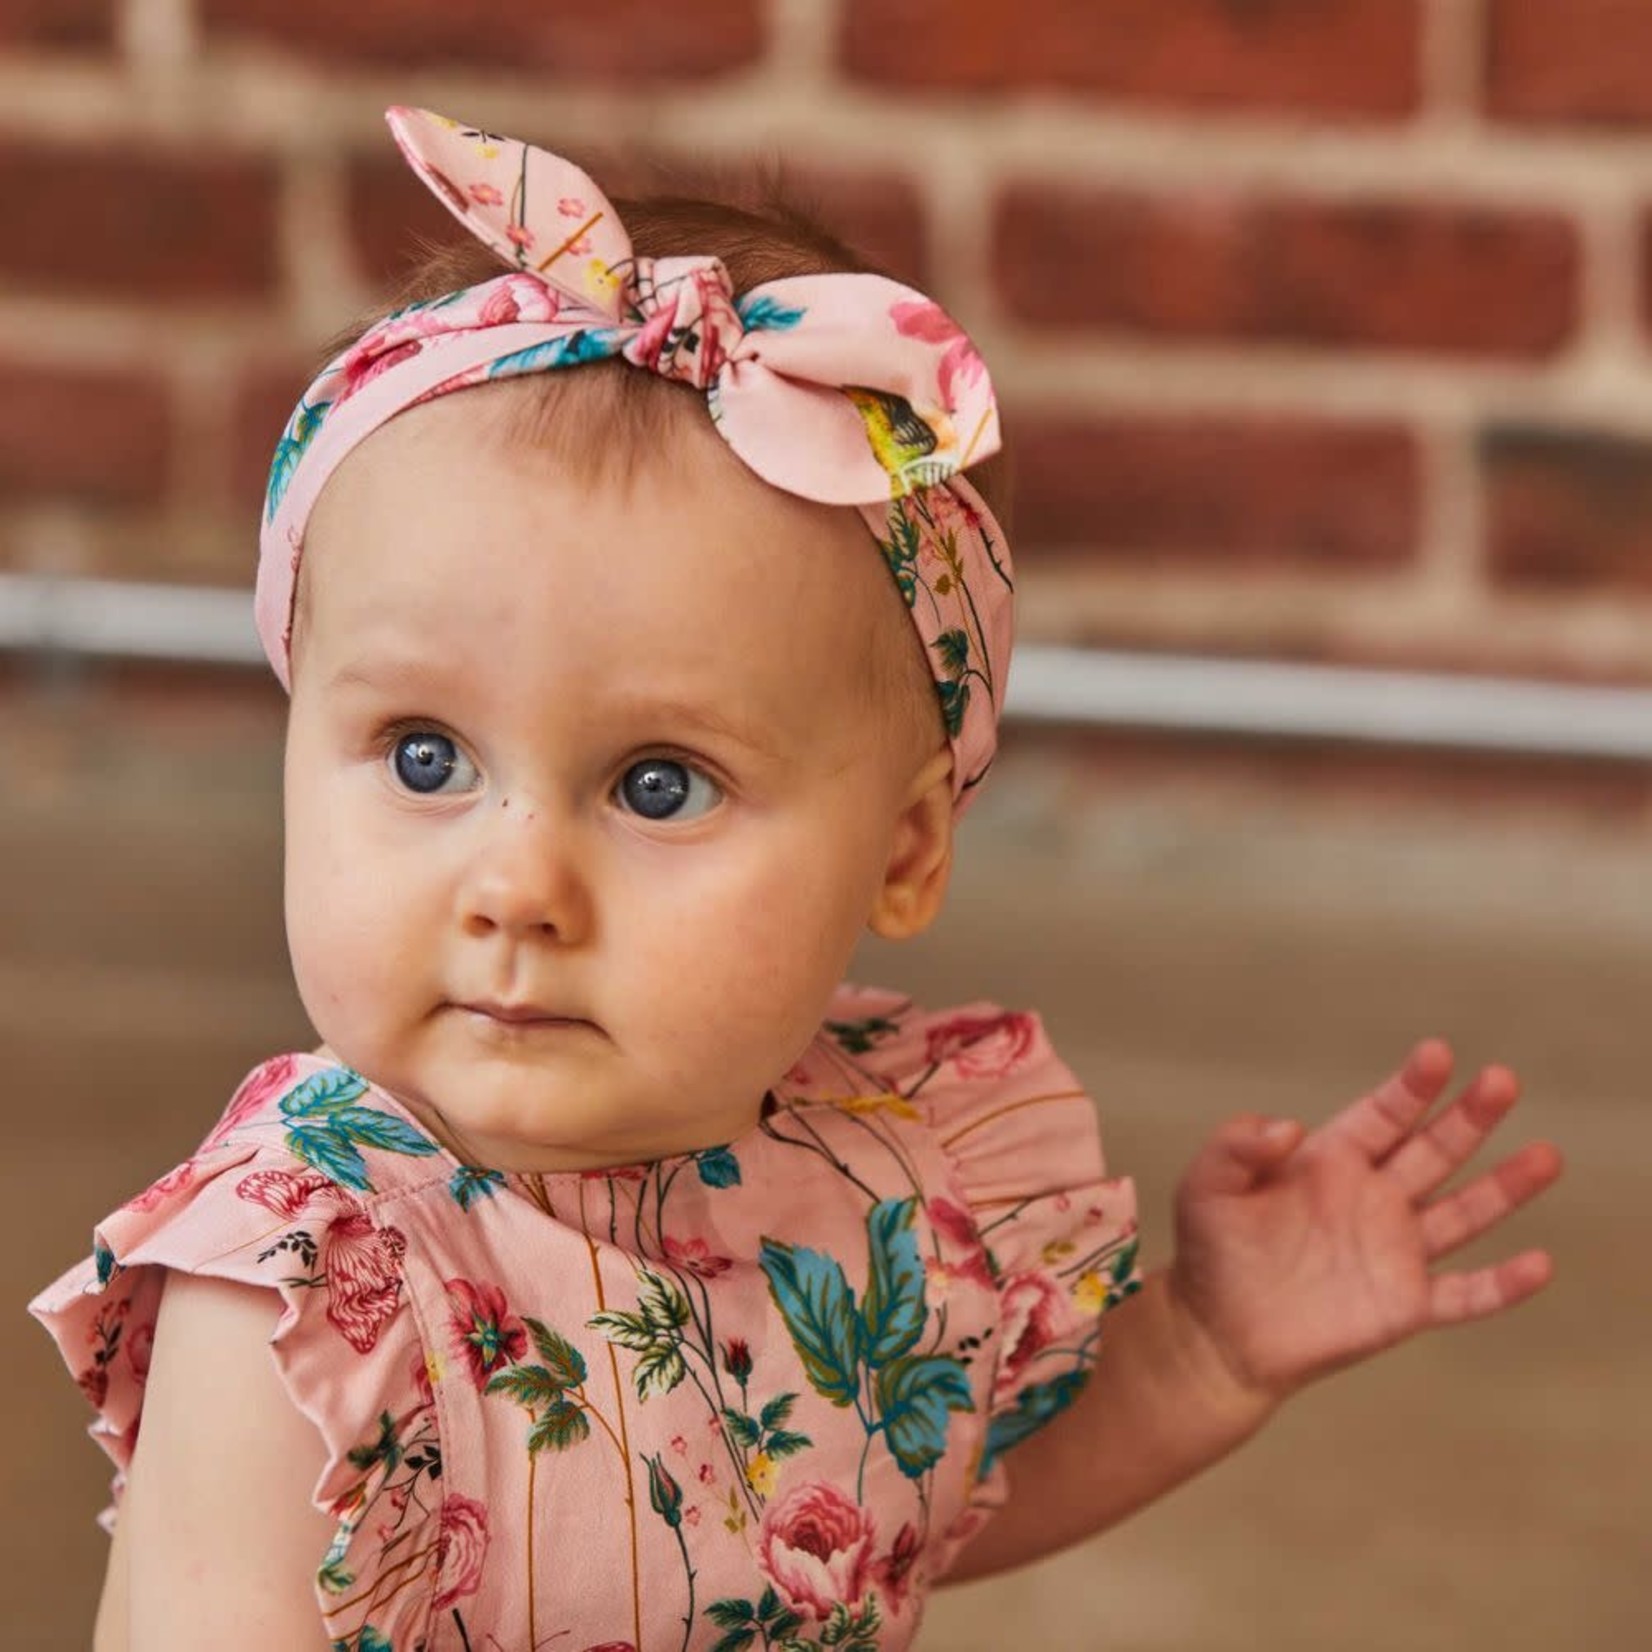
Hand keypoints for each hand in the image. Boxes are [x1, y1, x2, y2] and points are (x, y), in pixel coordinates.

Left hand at [1168, 1041, 1562, 1403]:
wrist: (1220, 1332)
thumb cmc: (1211, 1250)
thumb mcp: (1206, 1185)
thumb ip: (1237, 1145)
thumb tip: (1288, 1127)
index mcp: (1332, 1160)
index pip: (1383, 1114)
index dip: (1411, 1086)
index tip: (1438, 1053)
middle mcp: (1373, 1197)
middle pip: (1434, 1149)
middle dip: (1468, 1116)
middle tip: (1503, 1079)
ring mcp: (1395, 1250)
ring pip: (1463, 1212)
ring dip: (1504, 1186)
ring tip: (1547, 1155)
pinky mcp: (1404, 1305)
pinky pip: (1465, 1294)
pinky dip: (1502, 1284)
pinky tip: (1540, 1264)